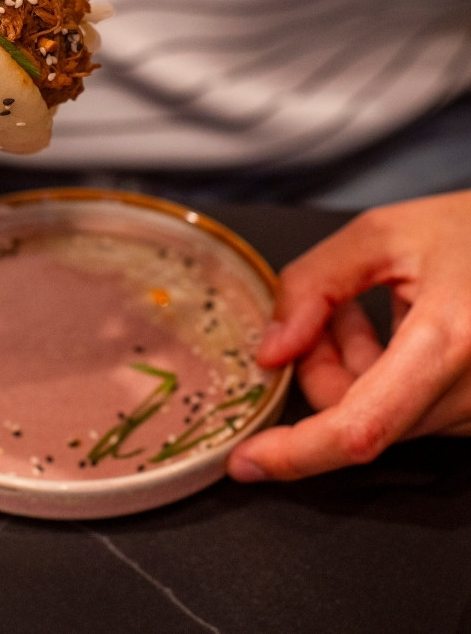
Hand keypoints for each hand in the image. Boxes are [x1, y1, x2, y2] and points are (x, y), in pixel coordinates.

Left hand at [227, 190, 470, 480]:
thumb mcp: (382, 235)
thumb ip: (312, 286)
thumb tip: (270, 351)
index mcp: (451, 343)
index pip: (360, 428)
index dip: (297, 453)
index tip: (247, 462)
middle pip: (355, 414)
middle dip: (319, 363)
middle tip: (328, 305)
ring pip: (377, 416)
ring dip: (351, 366)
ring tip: (366, 305)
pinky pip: (409, 412)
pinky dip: (382, 375)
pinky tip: (395, 325)